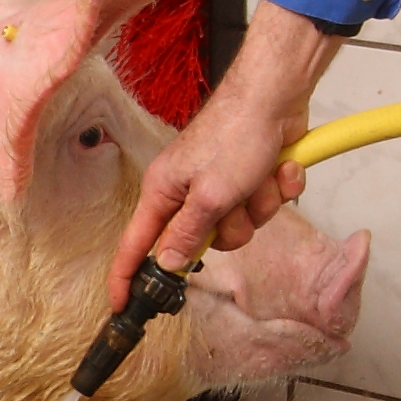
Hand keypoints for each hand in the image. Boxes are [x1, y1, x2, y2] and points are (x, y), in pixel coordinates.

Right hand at [117, 3, 346, 292]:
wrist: (277, 94)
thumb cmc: (236, 131)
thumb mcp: (210, 195)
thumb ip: (188, 235)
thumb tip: (166, 265)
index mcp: (164, 192)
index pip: (135, 246)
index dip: (126, 278)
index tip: (121, 306)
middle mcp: (187, 190)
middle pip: (202, 243)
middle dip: (230, 228)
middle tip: (236, 203)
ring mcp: (219, 184)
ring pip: (239, 227)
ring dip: (259, 206)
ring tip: (260, 176)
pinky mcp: (248, 178)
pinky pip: (262, 206)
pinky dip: (276, 188)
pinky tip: (279, 165)